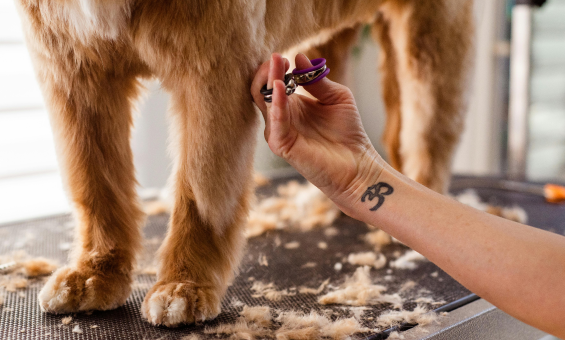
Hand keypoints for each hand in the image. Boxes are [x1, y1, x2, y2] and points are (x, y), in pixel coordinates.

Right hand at [251, 53, 383, 208]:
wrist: (358, 164)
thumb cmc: (348, 133)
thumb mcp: (336, 97)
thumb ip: (317, 80)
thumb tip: (299, 56)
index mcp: (292, 106)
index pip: (274, 83)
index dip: (276, 69)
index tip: (285, 56)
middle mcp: (282, 118)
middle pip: (264, 90)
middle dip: (268, 71)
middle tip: (277, 57)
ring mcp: (279, 132)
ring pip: (265, 103)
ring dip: (270, 81)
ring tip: (278, 64)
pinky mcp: (282, 146)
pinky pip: (274, 123)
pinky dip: (276, 104)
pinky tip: (280, 88)